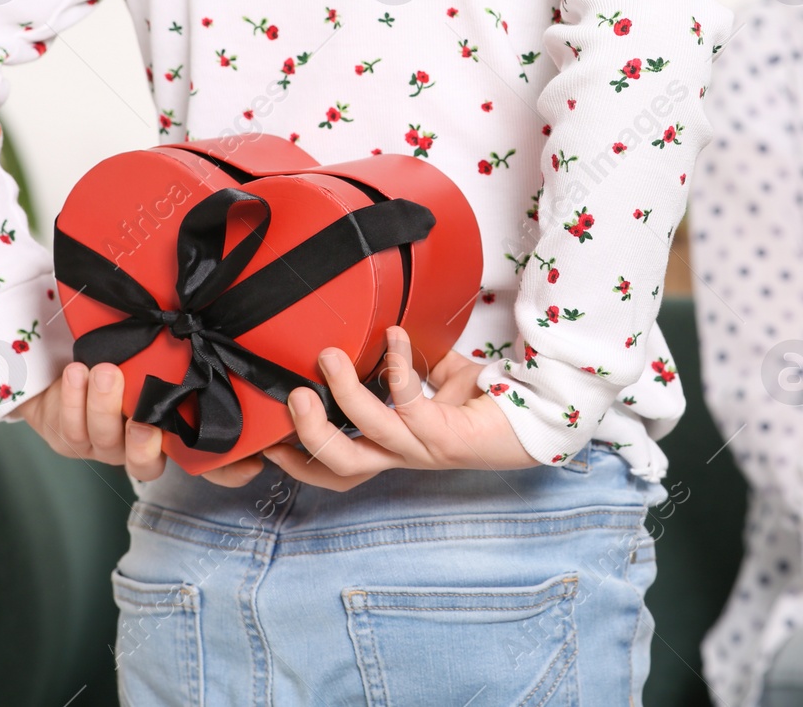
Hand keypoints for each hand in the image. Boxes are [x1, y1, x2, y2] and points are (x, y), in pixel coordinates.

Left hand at [14, 361, 264, 487]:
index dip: (230, 471)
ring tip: (104, 372)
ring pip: (103, 441)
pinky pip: (69, 429)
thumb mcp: (158, 356)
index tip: (250, 464)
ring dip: (103, 406)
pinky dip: (71, 399)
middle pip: (145, 464)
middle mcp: (140, 448)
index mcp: (172, 435)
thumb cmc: (126, 358)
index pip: (208, 465)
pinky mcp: (69, 440)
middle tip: (142, 417)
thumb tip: (226, 337)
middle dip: (142, 443)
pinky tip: (76, 373)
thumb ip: (185, 358)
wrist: (71, 361)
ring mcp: (104, 447)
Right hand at [261, 325, 536, 489]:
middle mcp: (405, 454)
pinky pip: (410, 404)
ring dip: (344, 394)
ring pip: (369, 435)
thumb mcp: (437, 377)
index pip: (338, 466)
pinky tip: (394, 339)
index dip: (300, 459)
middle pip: (342, 468)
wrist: (536, 415)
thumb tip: (379, 335)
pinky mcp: (448, 436)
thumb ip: (406, 365)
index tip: (267, 436)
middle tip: (290, 396)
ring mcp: (426, 448)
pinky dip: (397, 368)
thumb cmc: (488, 400)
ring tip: (328, 357)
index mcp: (395, 445)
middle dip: (308, 437)